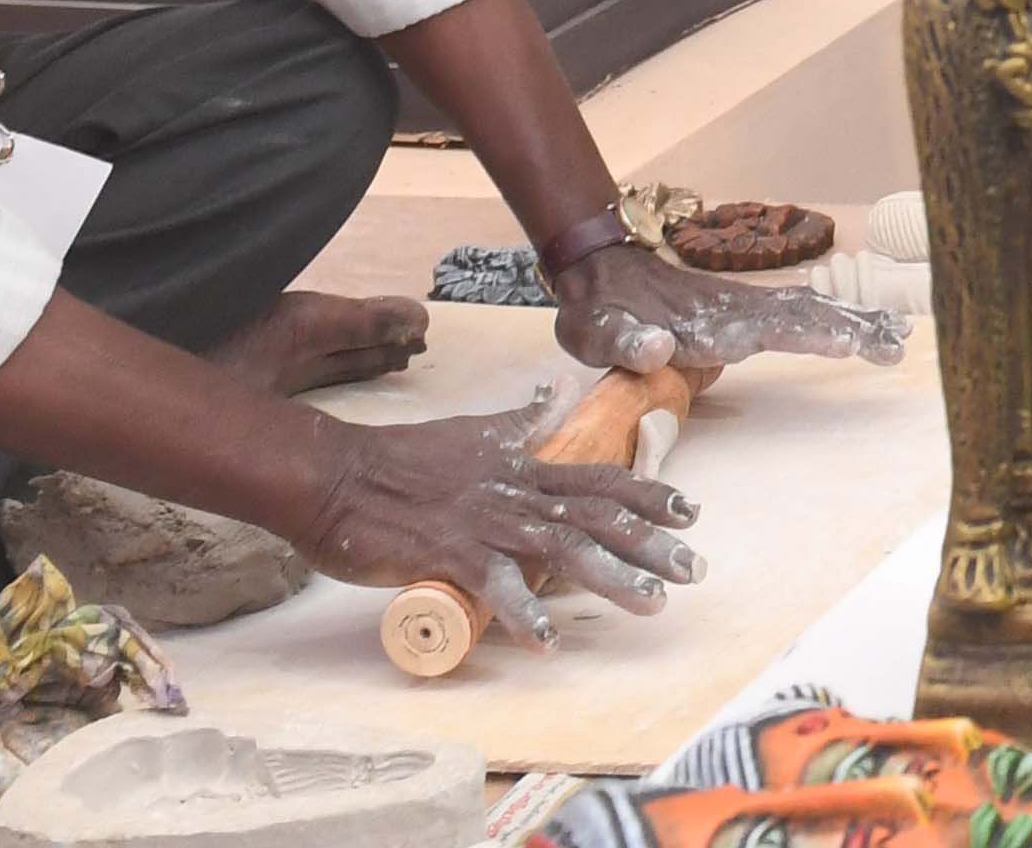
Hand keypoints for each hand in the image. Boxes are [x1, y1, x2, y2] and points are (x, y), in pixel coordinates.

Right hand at [290, 398, 699, 645]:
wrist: (335, 473)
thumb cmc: (400, 459)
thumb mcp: (472, 432)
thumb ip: (518, 421)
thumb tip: (553, 393)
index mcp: (521, 468)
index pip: (599, 479)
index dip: (647, 495)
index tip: (691, 512)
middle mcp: (513, 492)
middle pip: (597, 516)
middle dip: (651, 543)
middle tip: (696, 570)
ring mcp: (483, 522)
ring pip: (562, 547)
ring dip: (611, 576)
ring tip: (652, 603)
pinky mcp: (447, 552)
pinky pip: (493, 584)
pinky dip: (523, 609)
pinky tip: (548, 638)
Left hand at [550, 242, 905, 382]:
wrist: (599, 273)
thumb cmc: (596, 309)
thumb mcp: (593, 328)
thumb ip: (623, 339)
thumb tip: (655, 348)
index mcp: (708, 321)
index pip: (769, 327)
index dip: (809, 335)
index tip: (847, 345)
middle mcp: (737, 312)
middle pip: (807, 315)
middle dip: (854, 327)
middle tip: (899, 343)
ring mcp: (744, 312)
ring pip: (811, 313)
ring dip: (855, 322)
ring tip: (899, 336)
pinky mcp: (744, 317)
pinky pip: (800, 318)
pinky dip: (835, 321)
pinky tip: (861, 329)